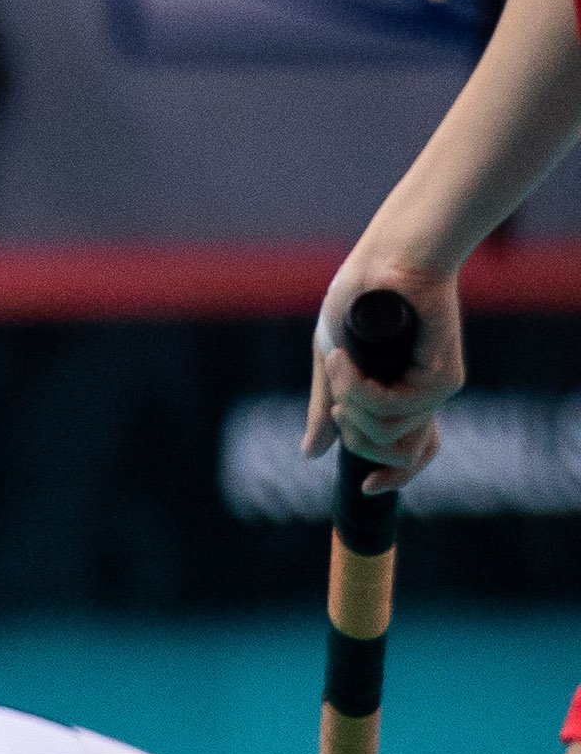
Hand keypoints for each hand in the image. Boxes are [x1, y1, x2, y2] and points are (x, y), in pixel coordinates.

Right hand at [320, 248, 461, 480]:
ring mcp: (436, 389)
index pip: (414, 455)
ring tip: (339, 366)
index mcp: (404, 398)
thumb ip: (327, 408)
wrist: (384, 265)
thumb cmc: (359, 304)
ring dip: (351, 405)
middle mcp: (424, 398)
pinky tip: (345, 359)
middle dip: (354, 435)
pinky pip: (393, 409)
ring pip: (390, 435)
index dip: (396, 477)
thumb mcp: (332, 364)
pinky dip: (358, 389)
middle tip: (337, 403)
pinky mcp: (443, 377)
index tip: (369, 488)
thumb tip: (311, 454)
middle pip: (396, 454)